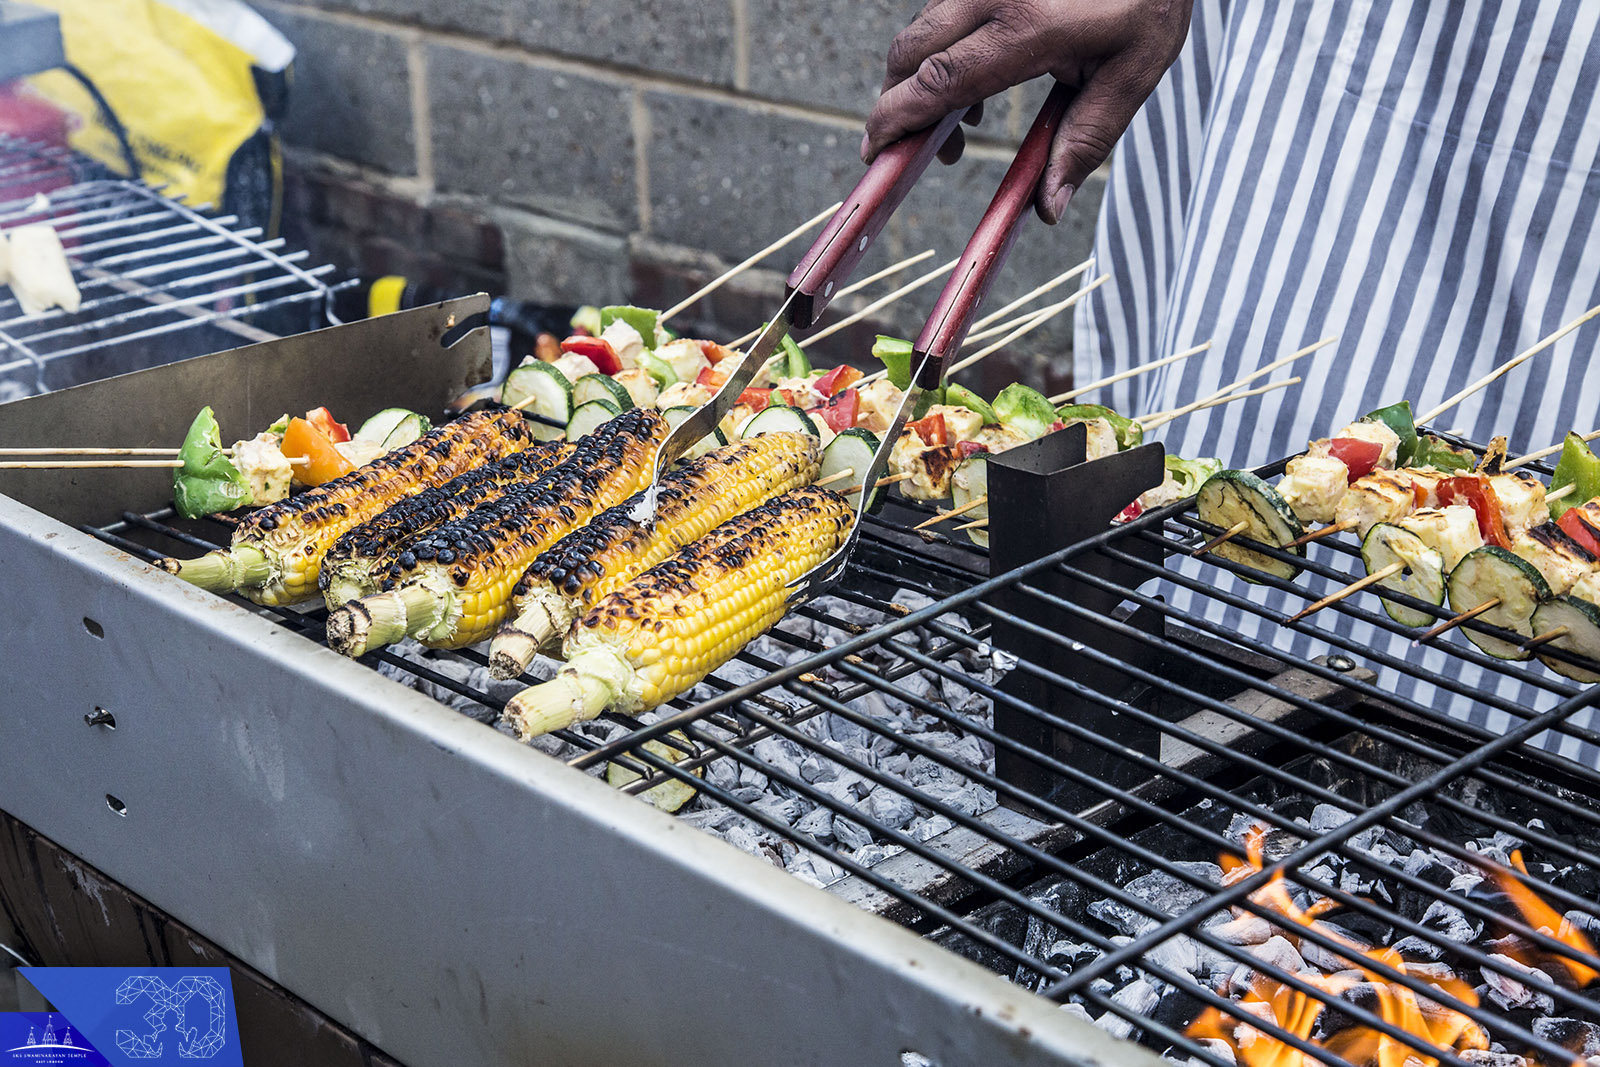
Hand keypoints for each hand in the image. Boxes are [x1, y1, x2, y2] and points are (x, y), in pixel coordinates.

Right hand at [863, 0, 1192, 222]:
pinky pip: (943, 7)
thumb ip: (1086, 139)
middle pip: (910, 53)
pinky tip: (978, 72)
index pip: (939, 80)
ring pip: (922, 28)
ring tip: (965, 116)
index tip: (875, 150)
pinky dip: (942, 45)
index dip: (897, 119)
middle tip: (918, 145)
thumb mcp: (1133, 73)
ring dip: (922, 75)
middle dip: (897, 102)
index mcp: (1027, 26)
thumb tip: (1048, 206)